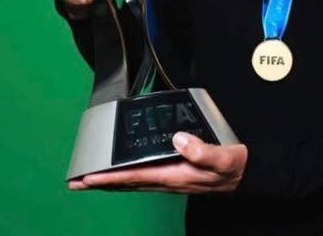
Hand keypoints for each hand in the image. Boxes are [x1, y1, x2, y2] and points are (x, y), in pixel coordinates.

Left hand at [68, 132, 247, 193]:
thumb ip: (202, 150)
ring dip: (108, 182)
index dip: (110, 176)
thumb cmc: (234, 167)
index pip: (135, 176)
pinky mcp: (172, 176)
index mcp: (176, 175)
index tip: (89, 176)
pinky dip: (125, 177)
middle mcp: (168, 180)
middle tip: (76, 182)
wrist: (246, 178)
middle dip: (100, 183)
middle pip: (126, 183)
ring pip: (131, 183)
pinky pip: (141, 179)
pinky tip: (121, 174)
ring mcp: (169, 180)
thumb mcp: (223, 158)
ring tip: (89, 180)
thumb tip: (179, 139)